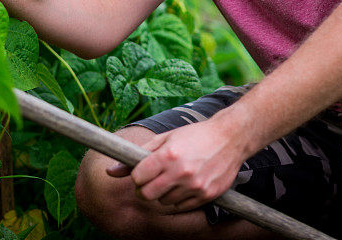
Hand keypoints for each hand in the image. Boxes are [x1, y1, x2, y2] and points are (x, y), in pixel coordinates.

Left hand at [107, 114, 245, 211]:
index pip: (137, 177)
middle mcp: (180, 172)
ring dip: (163, 193)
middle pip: (147, 194)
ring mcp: (194, 186)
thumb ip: (139, 154)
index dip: (136, 175)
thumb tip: (110, 170)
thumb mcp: (166, 138)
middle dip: (144, 189)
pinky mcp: (205, 196)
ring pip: (164, 202)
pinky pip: (181, 206)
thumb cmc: (195, 135)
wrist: (230, 137)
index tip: (142, 172)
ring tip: (173, 178)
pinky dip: (179, 198)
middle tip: (151, 180)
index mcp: (168, 155)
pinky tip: (186, 183)